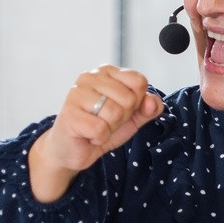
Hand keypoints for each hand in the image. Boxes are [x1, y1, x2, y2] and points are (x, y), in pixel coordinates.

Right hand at [28, 66, 163, 202]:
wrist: (73, 149)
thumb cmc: (98, 128)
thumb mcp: (131, 118)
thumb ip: (148, 108)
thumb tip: (153, 102)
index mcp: (107, 72)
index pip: (138, 81)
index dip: (136, 102)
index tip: (120, 109)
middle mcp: (90, 77)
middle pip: (129, 98)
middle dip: (122, 118)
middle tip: (105, 121)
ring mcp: (77, 93)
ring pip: (115, 113)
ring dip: (110, 128)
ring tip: (96, 127)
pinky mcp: (70, 113)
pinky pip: (101, 128)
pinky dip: (99, 138)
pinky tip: (88, 135)